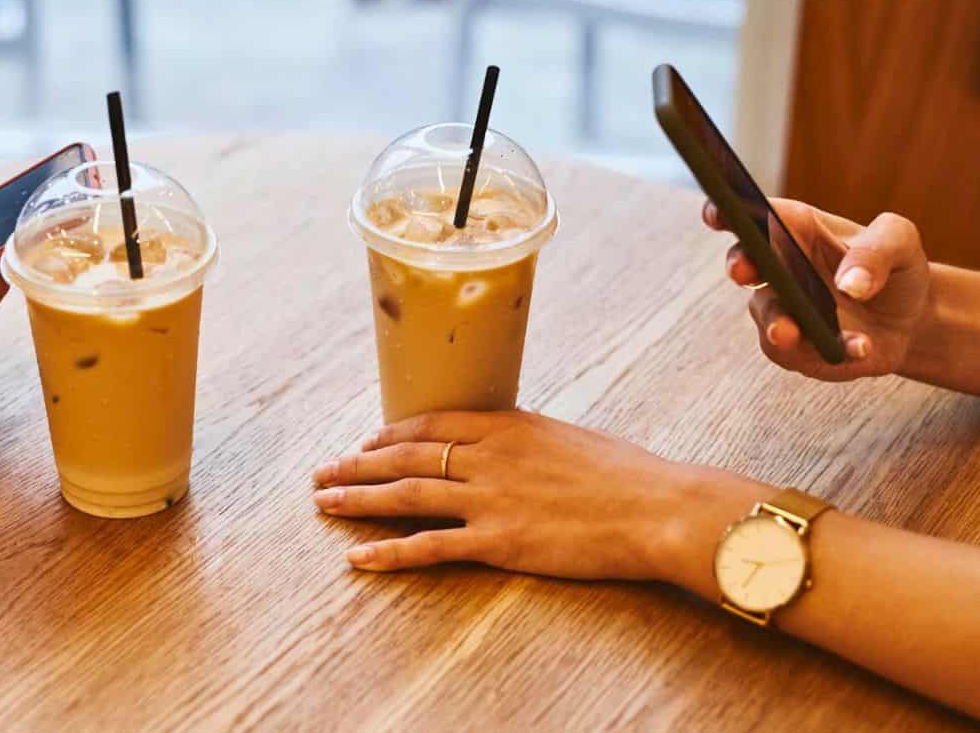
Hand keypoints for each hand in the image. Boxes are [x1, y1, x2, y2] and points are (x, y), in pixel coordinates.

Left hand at [311, 410, 768, 580]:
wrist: (656, 507)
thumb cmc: (626, 475)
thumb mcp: (568, 439)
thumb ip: (526, 441)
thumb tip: (507, 445)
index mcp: (506, 425)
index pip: (430, 421)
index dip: (390, 432)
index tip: (365, 441)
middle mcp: (488, 456)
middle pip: (405, 455)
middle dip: (358, 463)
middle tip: (324, 470)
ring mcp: (489, 499)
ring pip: (406, 495)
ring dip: (358, 499)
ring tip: (324, 502)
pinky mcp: (498, 542)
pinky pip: (429, 547)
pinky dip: (388, 552)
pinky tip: (358, 557)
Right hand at [704, 199, 931, 381]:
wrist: (912, 318)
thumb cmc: (895, 267)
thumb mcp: (899, 242)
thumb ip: (877, 251)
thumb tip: (851, 284)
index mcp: (796, 231)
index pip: (754, 214)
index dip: (727, 211)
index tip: (717, 212)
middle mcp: (779, 270)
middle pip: (744, 264)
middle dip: (740, 266)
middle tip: (746, 271)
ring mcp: (785, 312)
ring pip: (766, 317)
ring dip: (777, 325)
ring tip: (792, 332)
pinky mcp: (799, 350)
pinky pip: (799, 355)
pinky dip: (830, 354)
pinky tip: (860, 348)